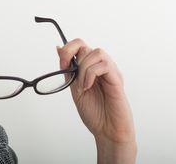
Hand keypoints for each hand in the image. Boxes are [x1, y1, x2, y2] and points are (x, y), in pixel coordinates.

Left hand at [57, 39, 136, 162]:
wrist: (107, 131)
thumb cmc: (94, 112)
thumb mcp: (74, 87)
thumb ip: (68, 69)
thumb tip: (58, 48)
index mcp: (90, 67)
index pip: (79, 45)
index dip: (68, 50)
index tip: (62, 64)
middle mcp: (101, 67)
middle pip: (85, 45)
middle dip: (72, 58)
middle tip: (71, 76)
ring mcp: (110, 72)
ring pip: (96, 52)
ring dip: (83, 68)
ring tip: (82, 85)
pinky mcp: (117, 79)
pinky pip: (104, 65)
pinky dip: (91, 74)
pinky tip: (88, 87)